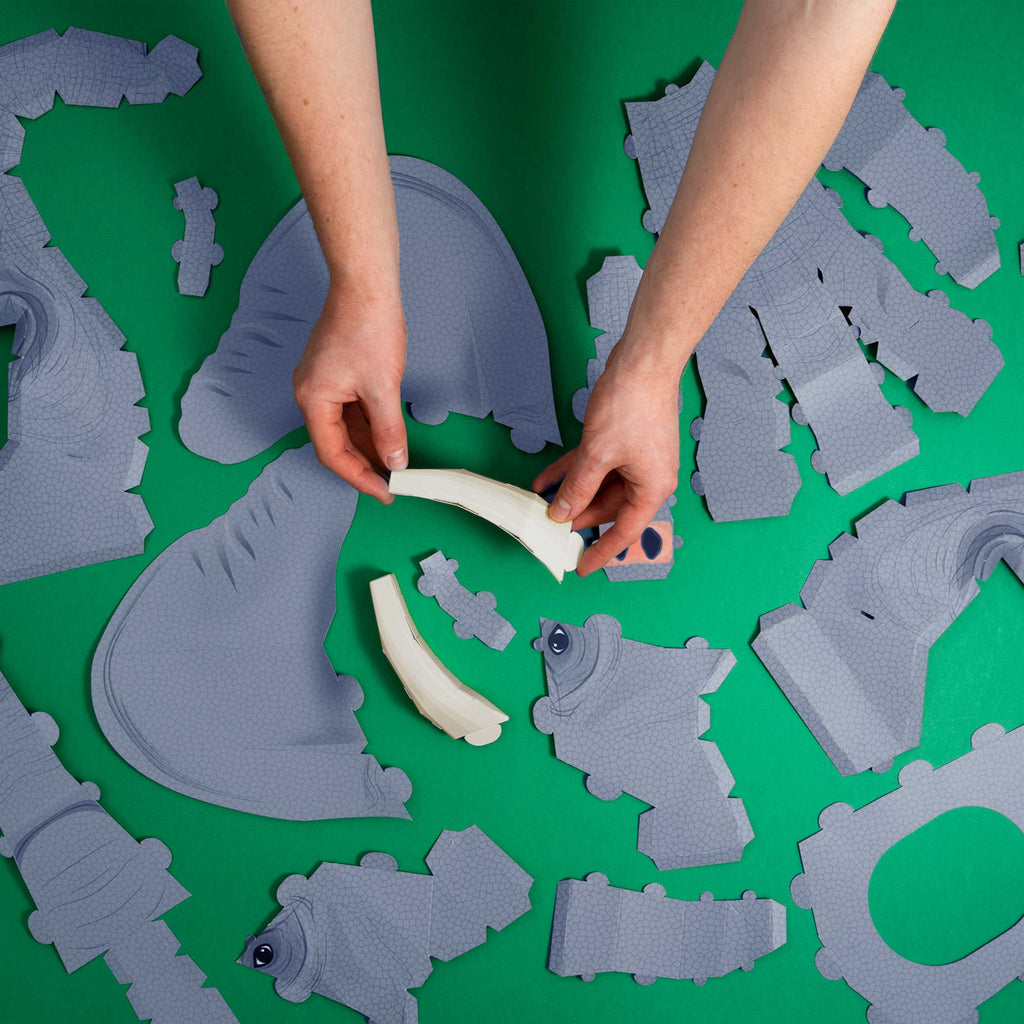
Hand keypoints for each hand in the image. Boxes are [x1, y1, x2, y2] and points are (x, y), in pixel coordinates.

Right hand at [292, 282, 407, 502]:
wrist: (366, 284)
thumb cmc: (367, 324)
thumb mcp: (383, 387)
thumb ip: (388, 430)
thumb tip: (394, 461)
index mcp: (313, 399)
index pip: (332, 454)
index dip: (358, 477)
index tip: (382, 492)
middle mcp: (311, 393)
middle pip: (335, 443)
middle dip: (363, 465)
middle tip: (390, 484)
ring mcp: (323, 383)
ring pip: (345, 427)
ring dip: (368, 446)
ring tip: (393, 464)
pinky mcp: (336, 373)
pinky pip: (350, 410)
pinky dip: (368, 426)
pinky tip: (387, 436)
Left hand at [533, 353, 680, 576]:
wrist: (643, 362)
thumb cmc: (633, 404)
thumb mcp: (597, 454)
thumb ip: (578, 488)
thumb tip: (562, 513)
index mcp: (652, 488)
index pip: (624, 531)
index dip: (601, 551)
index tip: (582, 565)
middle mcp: (648, 478)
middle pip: (609, 508)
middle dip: (577, 516)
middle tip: (549, 527)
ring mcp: (636, 459)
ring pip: (599, 486)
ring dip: (571, 493)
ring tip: (541, 501)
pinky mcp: (624, 442)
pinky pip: (596, 466)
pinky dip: (572, 472)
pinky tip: (546, 479)